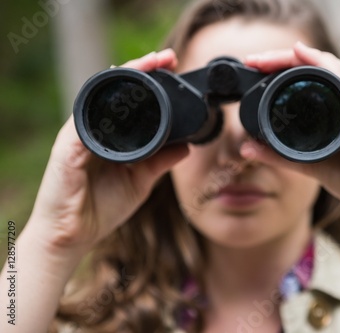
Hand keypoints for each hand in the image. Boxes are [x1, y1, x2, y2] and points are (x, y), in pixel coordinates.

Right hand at [29, 49, 188, 254]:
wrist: (74, 236)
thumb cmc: (101, 207)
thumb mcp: (141, 181)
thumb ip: (160, 161)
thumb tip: (186, 146)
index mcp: (109, 135)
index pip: (128, 100)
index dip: (149, 80)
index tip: (172, 66)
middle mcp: (93, 129)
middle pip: (114, 90)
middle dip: (141, 69)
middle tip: (167, 57)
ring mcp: (78, 136)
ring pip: (100, 96)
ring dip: (125, 77)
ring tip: (150, 63)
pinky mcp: (67, 149)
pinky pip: (85, 123)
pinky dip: (103, 108)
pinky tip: (122, 94)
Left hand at [242, 42, 339, 227]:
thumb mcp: (311, 163)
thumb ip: (280, 155)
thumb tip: (248, 148)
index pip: (313, 74)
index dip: (283, 66)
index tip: (254, 68)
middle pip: (317, 64)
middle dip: (281, 57)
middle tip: (252, 59)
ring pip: (327, 66)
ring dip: (294, 57)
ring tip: (265, 58)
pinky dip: (319, 65)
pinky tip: (300, 56)